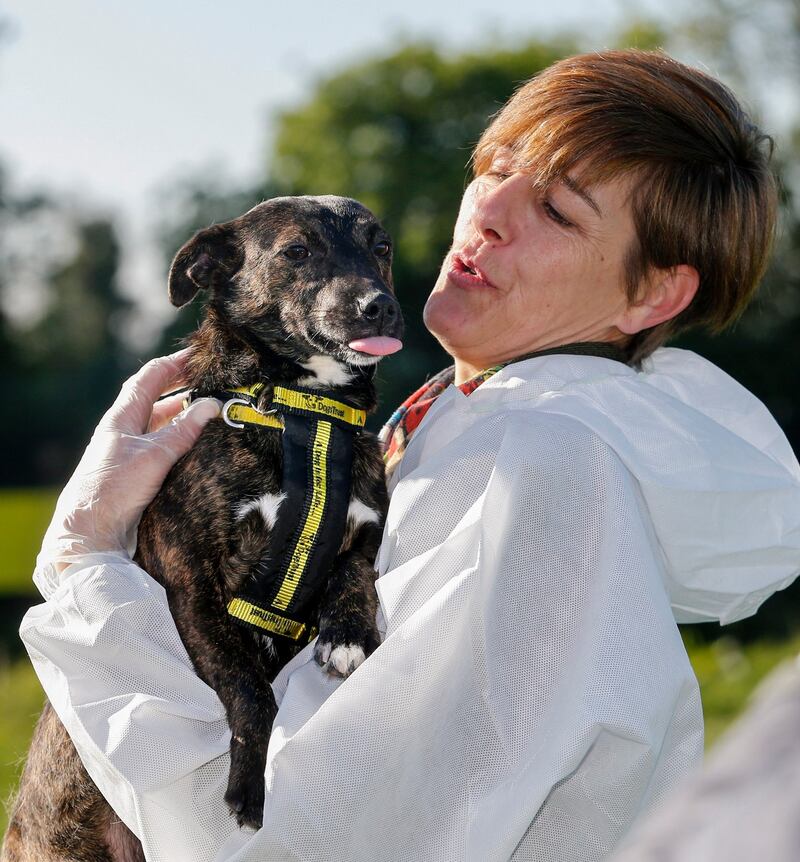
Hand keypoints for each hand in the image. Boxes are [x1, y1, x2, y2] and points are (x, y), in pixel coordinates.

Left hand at [39, 350, 220, 567]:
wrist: (89, 531)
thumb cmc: (114, 489)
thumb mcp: (154, 455)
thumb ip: (184, 430)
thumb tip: (212, 405)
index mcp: (122, 417)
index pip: (150, 377)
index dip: (175, 363)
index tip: (200, 355)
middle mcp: (125, 429)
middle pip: (156, 397)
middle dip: (184, 386)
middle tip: (212, 381)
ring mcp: (130, 450)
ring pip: (161, 422)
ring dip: (185, 414)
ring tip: (212, 410)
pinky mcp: (137, 471)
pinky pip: (163, 444)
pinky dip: (181, 437)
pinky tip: (199, 442)